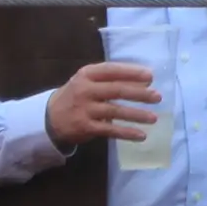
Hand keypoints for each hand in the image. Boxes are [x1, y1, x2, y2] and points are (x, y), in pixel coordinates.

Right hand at [44, 60, 161, 150]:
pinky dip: (126, 133)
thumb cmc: (78, 95)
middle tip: (157, 97)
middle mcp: (84, 90)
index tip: (150, 76)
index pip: (111, 70)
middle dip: (139, 93)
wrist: (49, 117)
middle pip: (116, 90)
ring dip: (136, 115)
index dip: (131, 72)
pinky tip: (141, 135)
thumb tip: (147, 80)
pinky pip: (110, 130)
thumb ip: (113, 79)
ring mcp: (84, 109)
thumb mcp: (89, 81)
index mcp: (87, 75)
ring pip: (115, 111)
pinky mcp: (85, 127)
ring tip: (153, 118)